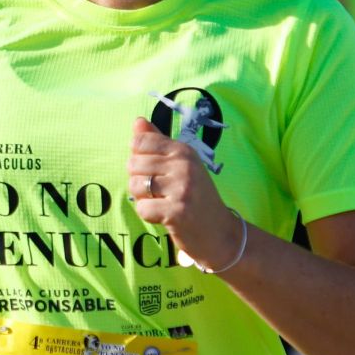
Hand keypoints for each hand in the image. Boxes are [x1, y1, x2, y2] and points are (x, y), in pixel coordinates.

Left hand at [126, 117, 243, 272]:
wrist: (221, 233)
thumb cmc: (196, 198)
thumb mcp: (181, 165)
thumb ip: (157, 143)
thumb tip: (137, 121)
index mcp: (183, 150)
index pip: (140, 141)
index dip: (138, 159)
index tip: (156, 172)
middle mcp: (184, 164)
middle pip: (133, 164)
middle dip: (139, 181)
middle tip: (161, 193)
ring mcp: (182, 187)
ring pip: (135, 185)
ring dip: (143, 199)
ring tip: (163, 203)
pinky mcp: (177, 211)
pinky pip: (142, 208)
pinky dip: (148, 215)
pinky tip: (164, 216)